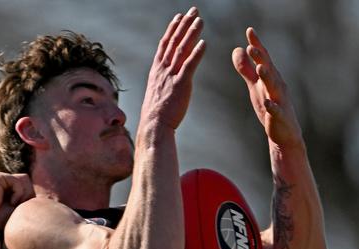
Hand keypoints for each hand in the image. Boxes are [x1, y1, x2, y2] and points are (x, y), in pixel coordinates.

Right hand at [0, 172, 34, 235]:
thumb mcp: (19, 211)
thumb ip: (27, 201)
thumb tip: (47, 198)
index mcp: (8, 187)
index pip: (29, 186)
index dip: (29, 198)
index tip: (21, 210)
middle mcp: (5, 180)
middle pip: (28, 181)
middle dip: (27, 195)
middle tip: (17, 208)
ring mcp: (1, 177)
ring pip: (25, 179)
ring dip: (23, 194)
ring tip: (14, 205)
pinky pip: (17, 181)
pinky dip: (18, 193)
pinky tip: (10, 203)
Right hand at [140, 8, 205, 130]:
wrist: (154, 126)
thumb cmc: (156, 116)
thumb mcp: (157, 95)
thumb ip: (163, 84)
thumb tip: (168, 83)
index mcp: (157, 71)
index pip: (165, 45)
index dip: (172, 29)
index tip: (178, 17)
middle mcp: (163, 70)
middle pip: (174, 42)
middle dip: (184, 25)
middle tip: (193, 11)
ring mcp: (171, 76)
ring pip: (182, 49)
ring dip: (191, 33)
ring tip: (200, 21)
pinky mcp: (180, 85)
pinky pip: (189, 65)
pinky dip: (197, 53)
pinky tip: (204, 43)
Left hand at [232, 27, 302, 148]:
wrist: (285, 134)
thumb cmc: (270, 107)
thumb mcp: (255, 87)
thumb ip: (246, 70)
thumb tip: (237, 50)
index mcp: (270, 77)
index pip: (263, 58)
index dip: (257, 45)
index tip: (249, 30)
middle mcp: (276, 86)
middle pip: (268, 69)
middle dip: (261, 58)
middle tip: (252, 46)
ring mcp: (279, 101)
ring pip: (273, 87)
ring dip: (267, 77)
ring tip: (260, 68)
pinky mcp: (279, 117)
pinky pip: (276, 111)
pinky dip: (272, 107)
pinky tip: (267, 103)